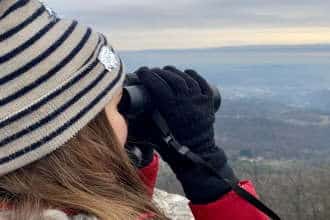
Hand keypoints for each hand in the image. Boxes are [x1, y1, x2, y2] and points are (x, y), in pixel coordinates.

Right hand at [136, 66, 237, 203]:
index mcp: (171, 108)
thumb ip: (144, 119)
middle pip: (171, 78)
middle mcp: (186, 100)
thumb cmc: (174, 148)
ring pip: (186, 78)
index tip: (140, 72)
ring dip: (174, 72)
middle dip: (159, 72)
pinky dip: (193, 76)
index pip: (157, 83)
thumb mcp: (154, 133)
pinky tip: (186, 73)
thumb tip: (132, 108)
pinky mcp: (207, 101)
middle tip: (151, 72)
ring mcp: (199, 99)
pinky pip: (201, 83)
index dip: (147, 75)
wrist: (198, 155)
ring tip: (166, 71)